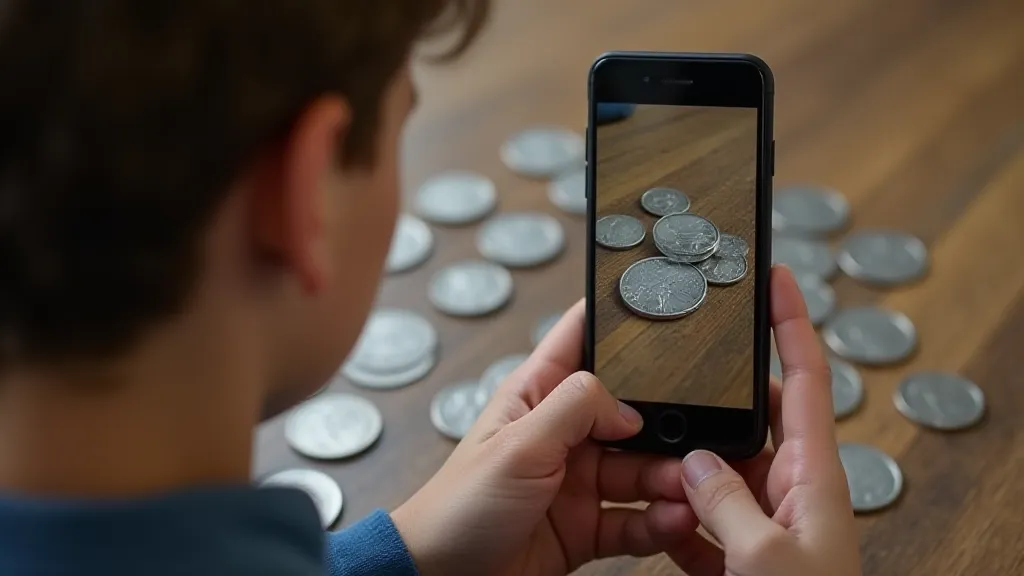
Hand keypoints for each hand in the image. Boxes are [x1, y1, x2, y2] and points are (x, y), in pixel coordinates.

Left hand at [392, 299, 697, 575]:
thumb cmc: (458, 506)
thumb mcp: (517, 444)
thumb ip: (574, 409)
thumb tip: (629, 406)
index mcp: (538, 396)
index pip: (580, 339)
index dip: (616, 320)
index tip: (661, 308)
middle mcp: (563, 433)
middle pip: (629, 412)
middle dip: (664, 423)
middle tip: (694, 436)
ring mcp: (578, 480)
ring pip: (641, 469)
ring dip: (668, 477)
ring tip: (688, 487)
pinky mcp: (588, 525)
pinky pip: (636, 518)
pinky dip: (660, 521)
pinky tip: (676, 519)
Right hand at [661, 265, 860, 575]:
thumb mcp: (767, 558)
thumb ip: (727, 502)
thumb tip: (697, 463)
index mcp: (814, 477)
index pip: (807, 378)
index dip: (791, 323)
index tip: (774, 277)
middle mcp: (790, 491)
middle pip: (752, 421)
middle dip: (714, 402)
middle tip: (678, 377)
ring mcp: (761, 521)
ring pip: (715, 472)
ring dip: (683, 468)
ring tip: (651, 456)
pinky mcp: (736, 553)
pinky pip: (699, 518)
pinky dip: (673, 517)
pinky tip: (653, 517)